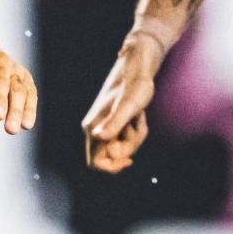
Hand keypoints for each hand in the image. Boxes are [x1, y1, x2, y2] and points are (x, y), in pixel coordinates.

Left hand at [0, 39, 37, 134]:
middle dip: (1, 100)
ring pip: (19, 89)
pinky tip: (26, 125)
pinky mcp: (25, 79)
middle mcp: (2, 59)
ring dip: (16, 109)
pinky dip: (29, 109)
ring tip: (12, 129)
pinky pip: (30, 94)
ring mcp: (16, 69)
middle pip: (2, 81)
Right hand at [81, 31, 164, 174]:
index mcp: (94, 128)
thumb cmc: (134, 83)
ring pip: (121, 147)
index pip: (95, 163)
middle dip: (130, 147)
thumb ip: (114, 122)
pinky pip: (126, 138)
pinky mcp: (113, 123)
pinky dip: (136, 131)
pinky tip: (138, 115)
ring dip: (135, 137)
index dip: (112, 167)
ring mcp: (104, 127)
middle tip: (137, 125)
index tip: (130, 160)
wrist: (137, 66)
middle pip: (112, 156)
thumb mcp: (129, 105)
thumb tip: (98, 137)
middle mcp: (95, 129)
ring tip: (138, 117)